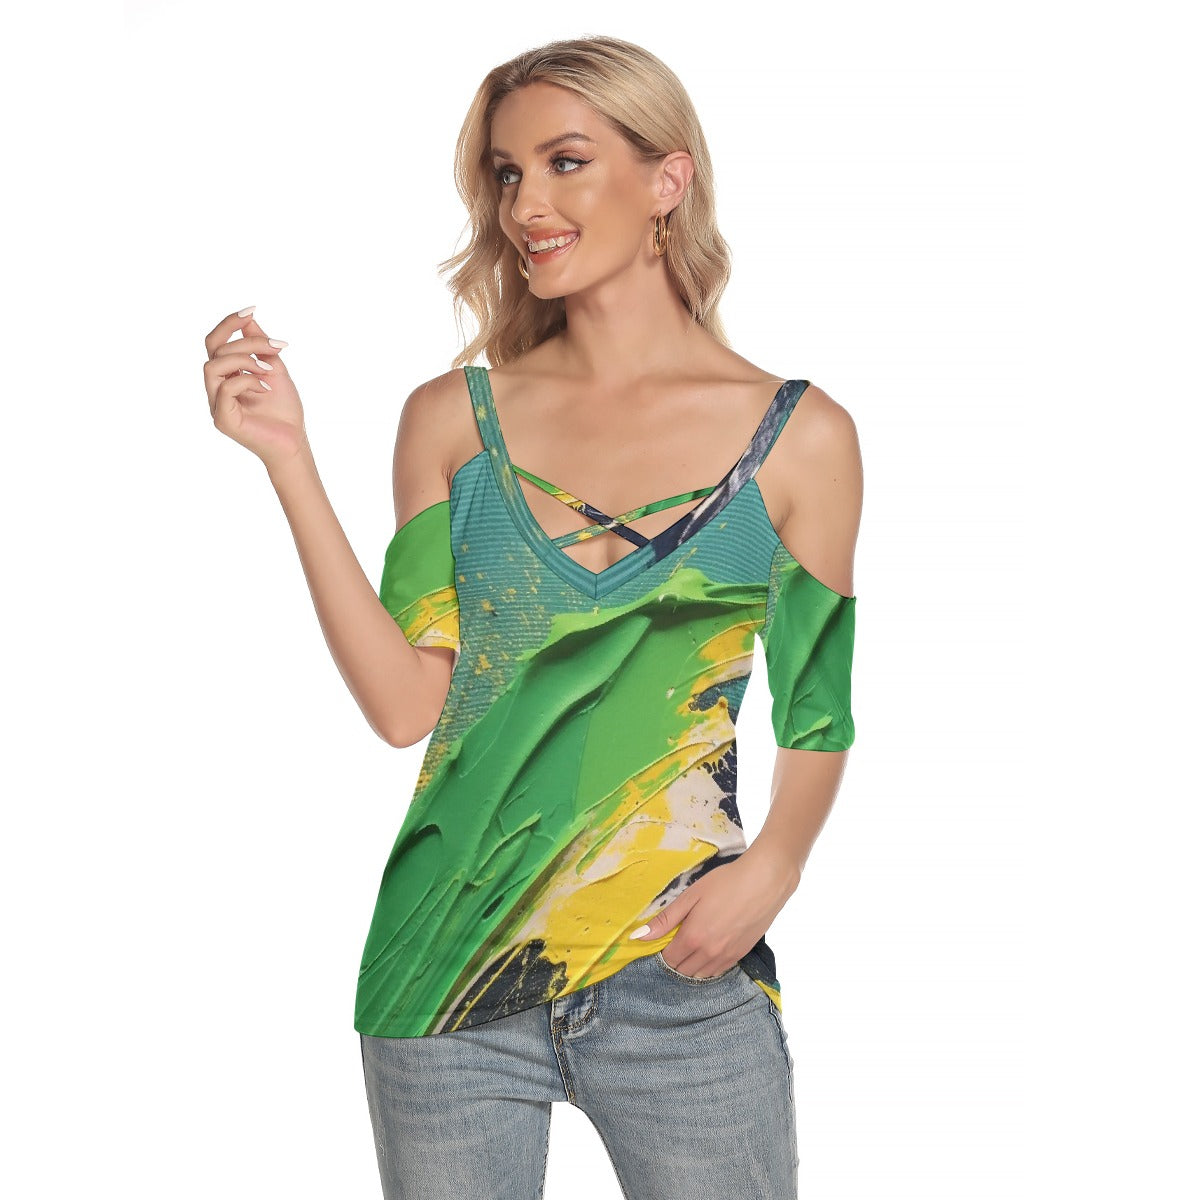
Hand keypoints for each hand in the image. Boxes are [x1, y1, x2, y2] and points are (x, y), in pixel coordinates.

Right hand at [204, 307, 307, 472]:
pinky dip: (248, 381)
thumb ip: (259, 346)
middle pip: (215, 349)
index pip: (215, 342)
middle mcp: (216, 388)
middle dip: (246, 342)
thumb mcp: (274, 368)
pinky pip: (226, 388)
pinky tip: (266, 388)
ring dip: (245, 360)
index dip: (229, 323)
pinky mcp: (222, 419)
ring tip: (269, 370)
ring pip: (214, 365)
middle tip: (275, 347)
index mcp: (226, 375)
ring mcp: (216, 404)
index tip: (251, 309)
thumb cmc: (284, 410)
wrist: (294, 441)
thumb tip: (249, 318)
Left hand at [632, 849, 797, 977]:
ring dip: (692, 965)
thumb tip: (638, 936)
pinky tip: (709, 948)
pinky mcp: (740, 955)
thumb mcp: (691, 895)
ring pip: (700, 974)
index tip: (666, 938)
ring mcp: (726, 957)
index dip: (663, 950)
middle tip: (678, 939)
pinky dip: (708, 966)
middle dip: (676, 959)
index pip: (668, 959)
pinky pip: (718, 971)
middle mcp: (708, 953)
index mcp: (692, 937)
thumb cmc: (725, 882)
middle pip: (683, 970)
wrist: (764, 881)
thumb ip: (665, 919)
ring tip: (694, 944)